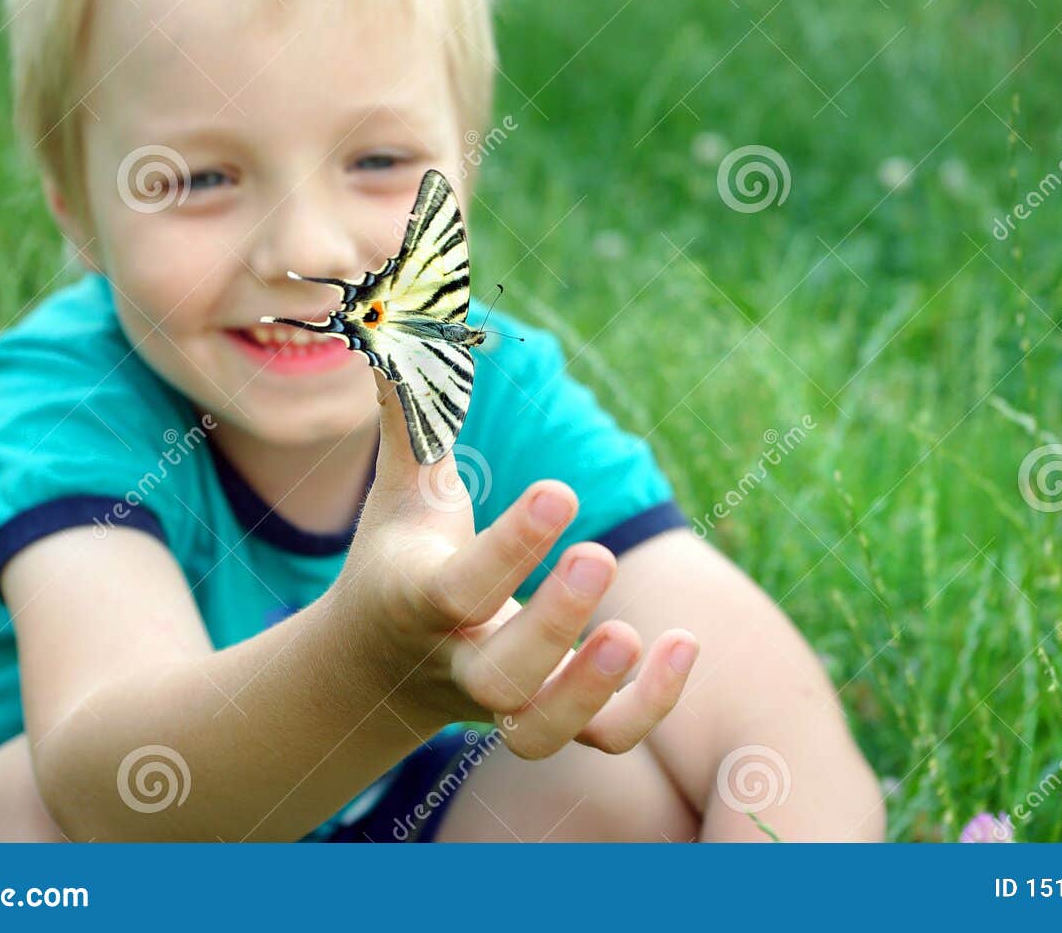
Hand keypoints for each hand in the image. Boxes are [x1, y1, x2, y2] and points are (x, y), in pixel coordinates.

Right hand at [335, 374, 698, 758]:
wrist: (378, 669)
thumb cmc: (399, 557)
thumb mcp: (401, 490)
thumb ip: (412, 414)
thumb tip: (403, 321)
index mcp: (420, 597)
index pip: (462, 583)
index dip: (512, 544)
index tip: (562, 491)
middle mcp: (460, 660)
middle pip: (500, 672)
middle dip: (552, 622)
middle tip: (600, 556)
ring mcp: (505, 700)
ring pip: (541, 729)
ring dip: (589, 692)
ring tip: (635, 635)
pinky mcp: (547, 717)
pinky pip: (600, 739)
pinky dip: (645, 708)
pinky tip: (683, 645)